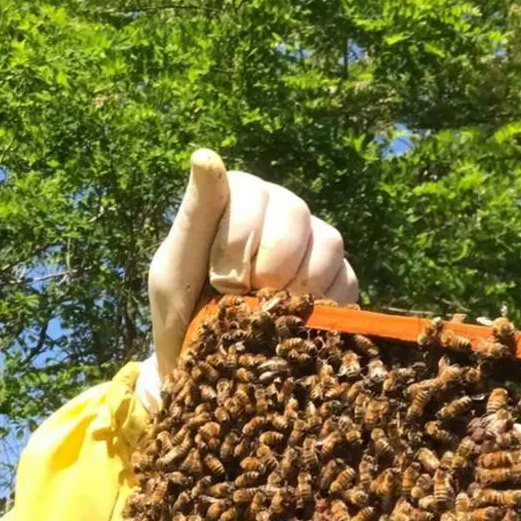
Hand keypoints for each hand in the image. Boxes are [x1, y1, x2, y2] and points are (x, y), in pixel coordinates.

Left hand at [135, 150, 358, 412]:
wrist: (208, 365)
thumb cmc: (182, 309)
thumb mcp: (174, 267)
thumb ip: (194, 213)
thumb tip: (204, 154)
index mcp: (240, 195)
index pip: (252, 195)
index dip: (237, 243)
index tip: (217, 278)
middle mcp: (281, 208)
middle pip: (294, 213)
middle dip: (265, 265)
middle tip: (242, 296)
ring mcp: (314, 241)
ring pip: (328, 242)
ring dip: (294, 286)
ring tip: (265, 311)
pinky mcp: (339, 277)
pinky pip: (346, 279)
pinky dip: (320, 306)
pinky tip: (291, 322)